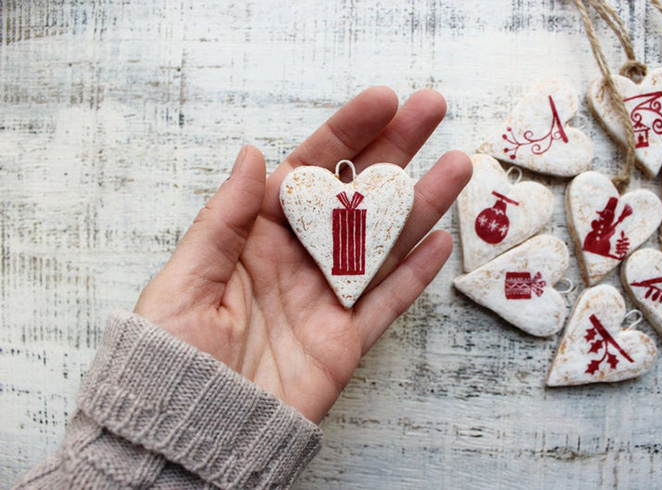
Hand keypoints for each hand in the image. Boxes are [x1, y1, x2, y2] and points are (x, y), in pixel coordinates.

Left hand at [134, 87, 471, 422]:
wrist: (192, 432)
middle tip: (431, 110)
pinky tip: (441, 240)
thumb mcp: (186, 278)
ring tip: (456, 166)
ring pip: (383, 243)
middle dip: (394, 151)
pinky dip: (415, 274)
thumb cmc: (172, 356)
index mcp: (255, 236)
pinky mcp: (346, 342)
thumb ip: (225, 217)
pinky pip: (388, 303)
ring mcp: (327, 299)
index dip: (346, 133)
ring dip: (420, 204)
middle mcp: (298, 260)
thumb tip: (251, 153)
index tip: (382, 101)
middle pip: (355, 195)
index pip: (308, 171)